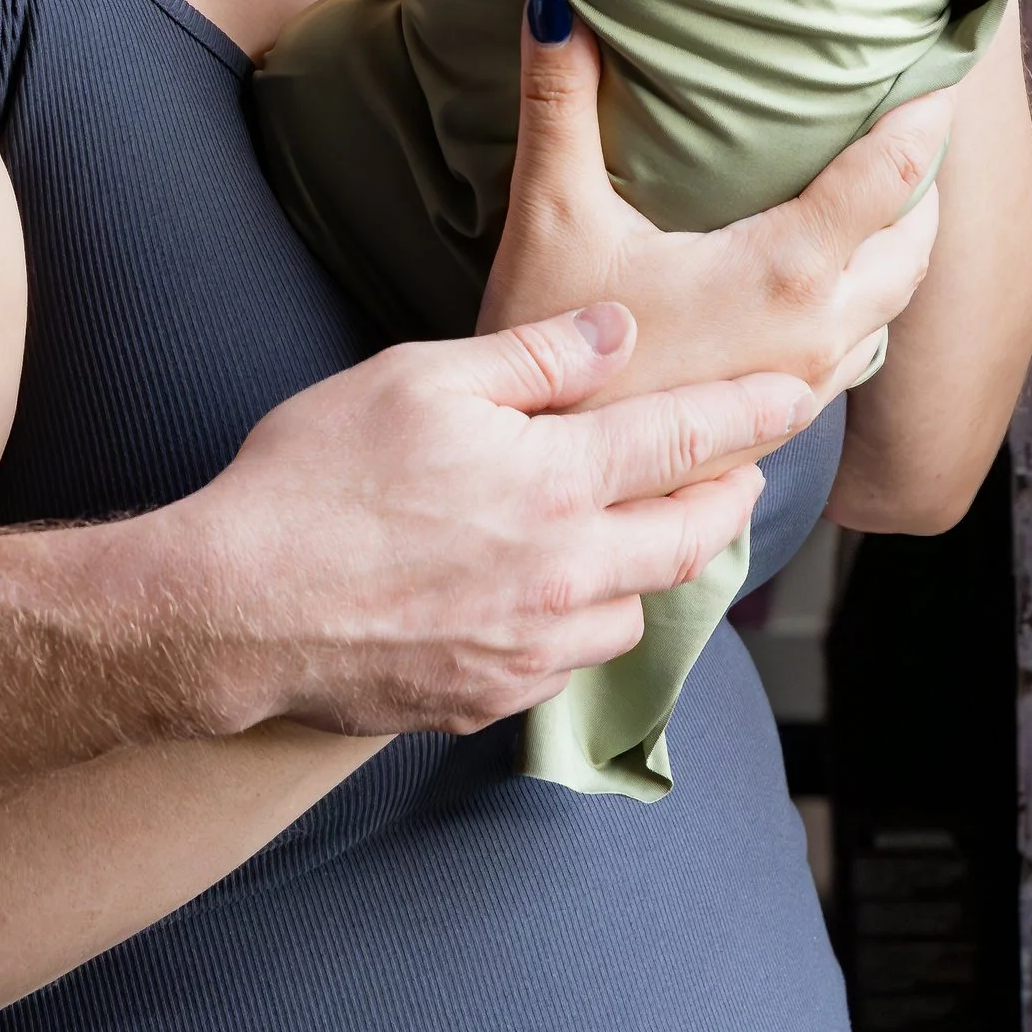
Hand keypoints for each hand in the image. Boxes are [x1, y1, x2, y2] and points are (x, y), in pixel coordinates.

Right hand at [176, 299, 816, 740]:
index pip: (690, 439)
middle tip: (737, 470)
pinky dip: (576, 626)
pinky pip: (567, 664)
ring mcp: (531, 651)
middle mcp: (565, 577)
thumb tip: (619, 329)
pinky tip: (539, 598)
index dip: (755, 412)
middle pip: (692, 540)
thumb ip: (533, 358)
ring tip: (631, 533)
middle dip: (728, 498)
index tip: (800, 395)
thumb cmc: (312, 479)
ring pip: (635, 612)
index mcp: (555, 484)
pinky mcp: (489, 702)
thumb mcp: (418, 379)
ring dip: (650, 568)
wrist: (232, 610)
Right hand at [477, 0, 943, 401]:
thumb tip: (555, 5)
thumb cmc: (543, 339)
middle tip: (914, 128)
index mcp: (783, 273)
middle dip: (922, 185)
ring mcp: (803, 386)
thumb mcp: (550, 212)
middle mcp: (815, 333)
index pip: (888, 179)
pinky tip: (824, 286)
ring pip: (894, 308)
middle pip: (914, 245)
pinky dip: (866, 302)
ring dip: (901, 248)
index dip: (925, 121)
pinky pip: (858, 351)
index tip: (946, 74)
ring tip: (882, 198)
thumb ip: (558, 103)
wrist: (535, 469)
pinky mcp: (779, 420)